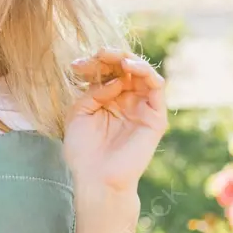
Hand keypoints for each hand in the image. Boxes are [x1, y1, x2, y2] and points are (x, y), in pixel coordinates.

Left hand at [62, 48, 167, 194]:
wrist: (95, 179)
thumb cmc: (84, 151)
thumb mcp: (79, 113)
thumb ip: (94, 92)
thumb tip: (114, 79)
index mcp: (108, 100)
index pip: (107, 72)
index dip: (93, 63)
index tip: (75, 65)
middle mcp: (127, 101)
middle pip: (126, 68)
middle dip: (111, 57)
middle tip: (98, 53)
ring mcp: (142, 108)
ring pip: (143, 72)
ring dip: (129, 59)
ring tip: (113, 57)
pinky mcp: (155, 117)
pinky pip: (157, 87)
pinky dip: (145, 71)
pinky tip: (127, 68)